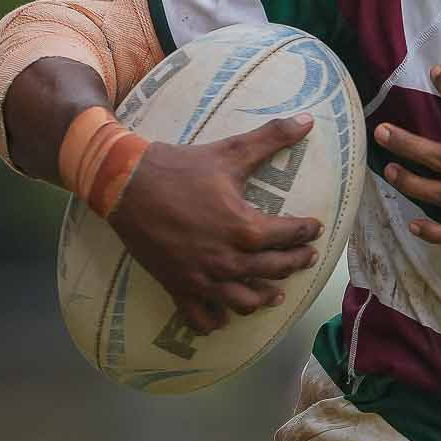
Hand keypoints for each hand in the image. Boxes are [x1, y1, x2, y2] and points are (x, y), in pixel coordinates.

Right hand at [109, 116, 322, 332]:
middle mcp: (228, 259)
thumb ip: (272, 138)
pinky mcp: (178, 286)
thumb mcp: (230, 151)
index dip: (308, 231)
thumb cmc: (180, 168)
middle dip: (296, 262)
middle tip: (305, 257)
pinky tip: (225, 318)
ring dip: (264, 297)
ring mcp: (202, 277)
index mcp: (245, 228)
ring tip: (275, 294)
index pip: (291, 235)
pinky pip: (200, 316)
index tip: (315, 227)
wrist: (125, 183)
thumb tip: (308, 120)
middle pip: (275, 270)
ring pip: (245, 300)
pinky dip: (215, 321)